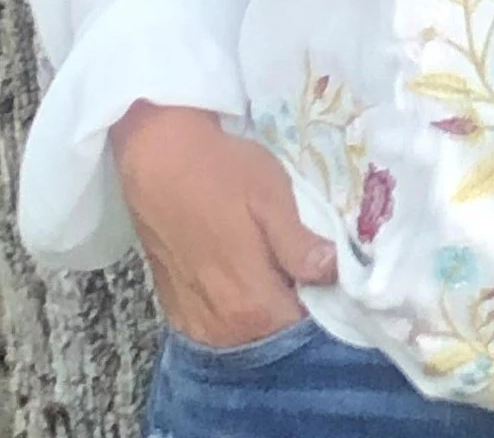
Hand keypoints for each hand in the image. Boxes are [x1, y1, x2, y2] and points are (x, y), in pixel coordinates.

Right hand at [109, 100, 337, 347]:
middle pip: (276, 333)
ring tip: (276, 264)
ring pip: (248, 332)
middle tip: (307, 263)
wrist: (158, 159)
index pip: (306, 326)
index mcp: (253, 306)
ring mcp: (196, 324)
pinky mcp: (177, 312)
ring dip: (267, 308)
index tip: (335, 273)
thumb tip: (333, 274)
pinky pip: (221, 325)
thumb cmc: (222, 172)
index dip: (325, 299)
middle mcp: (223, 328)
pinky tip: (245, 272)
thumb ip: (300, 246)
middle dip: (296, 304)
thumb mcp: (272, 198)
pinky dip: (238, 308)